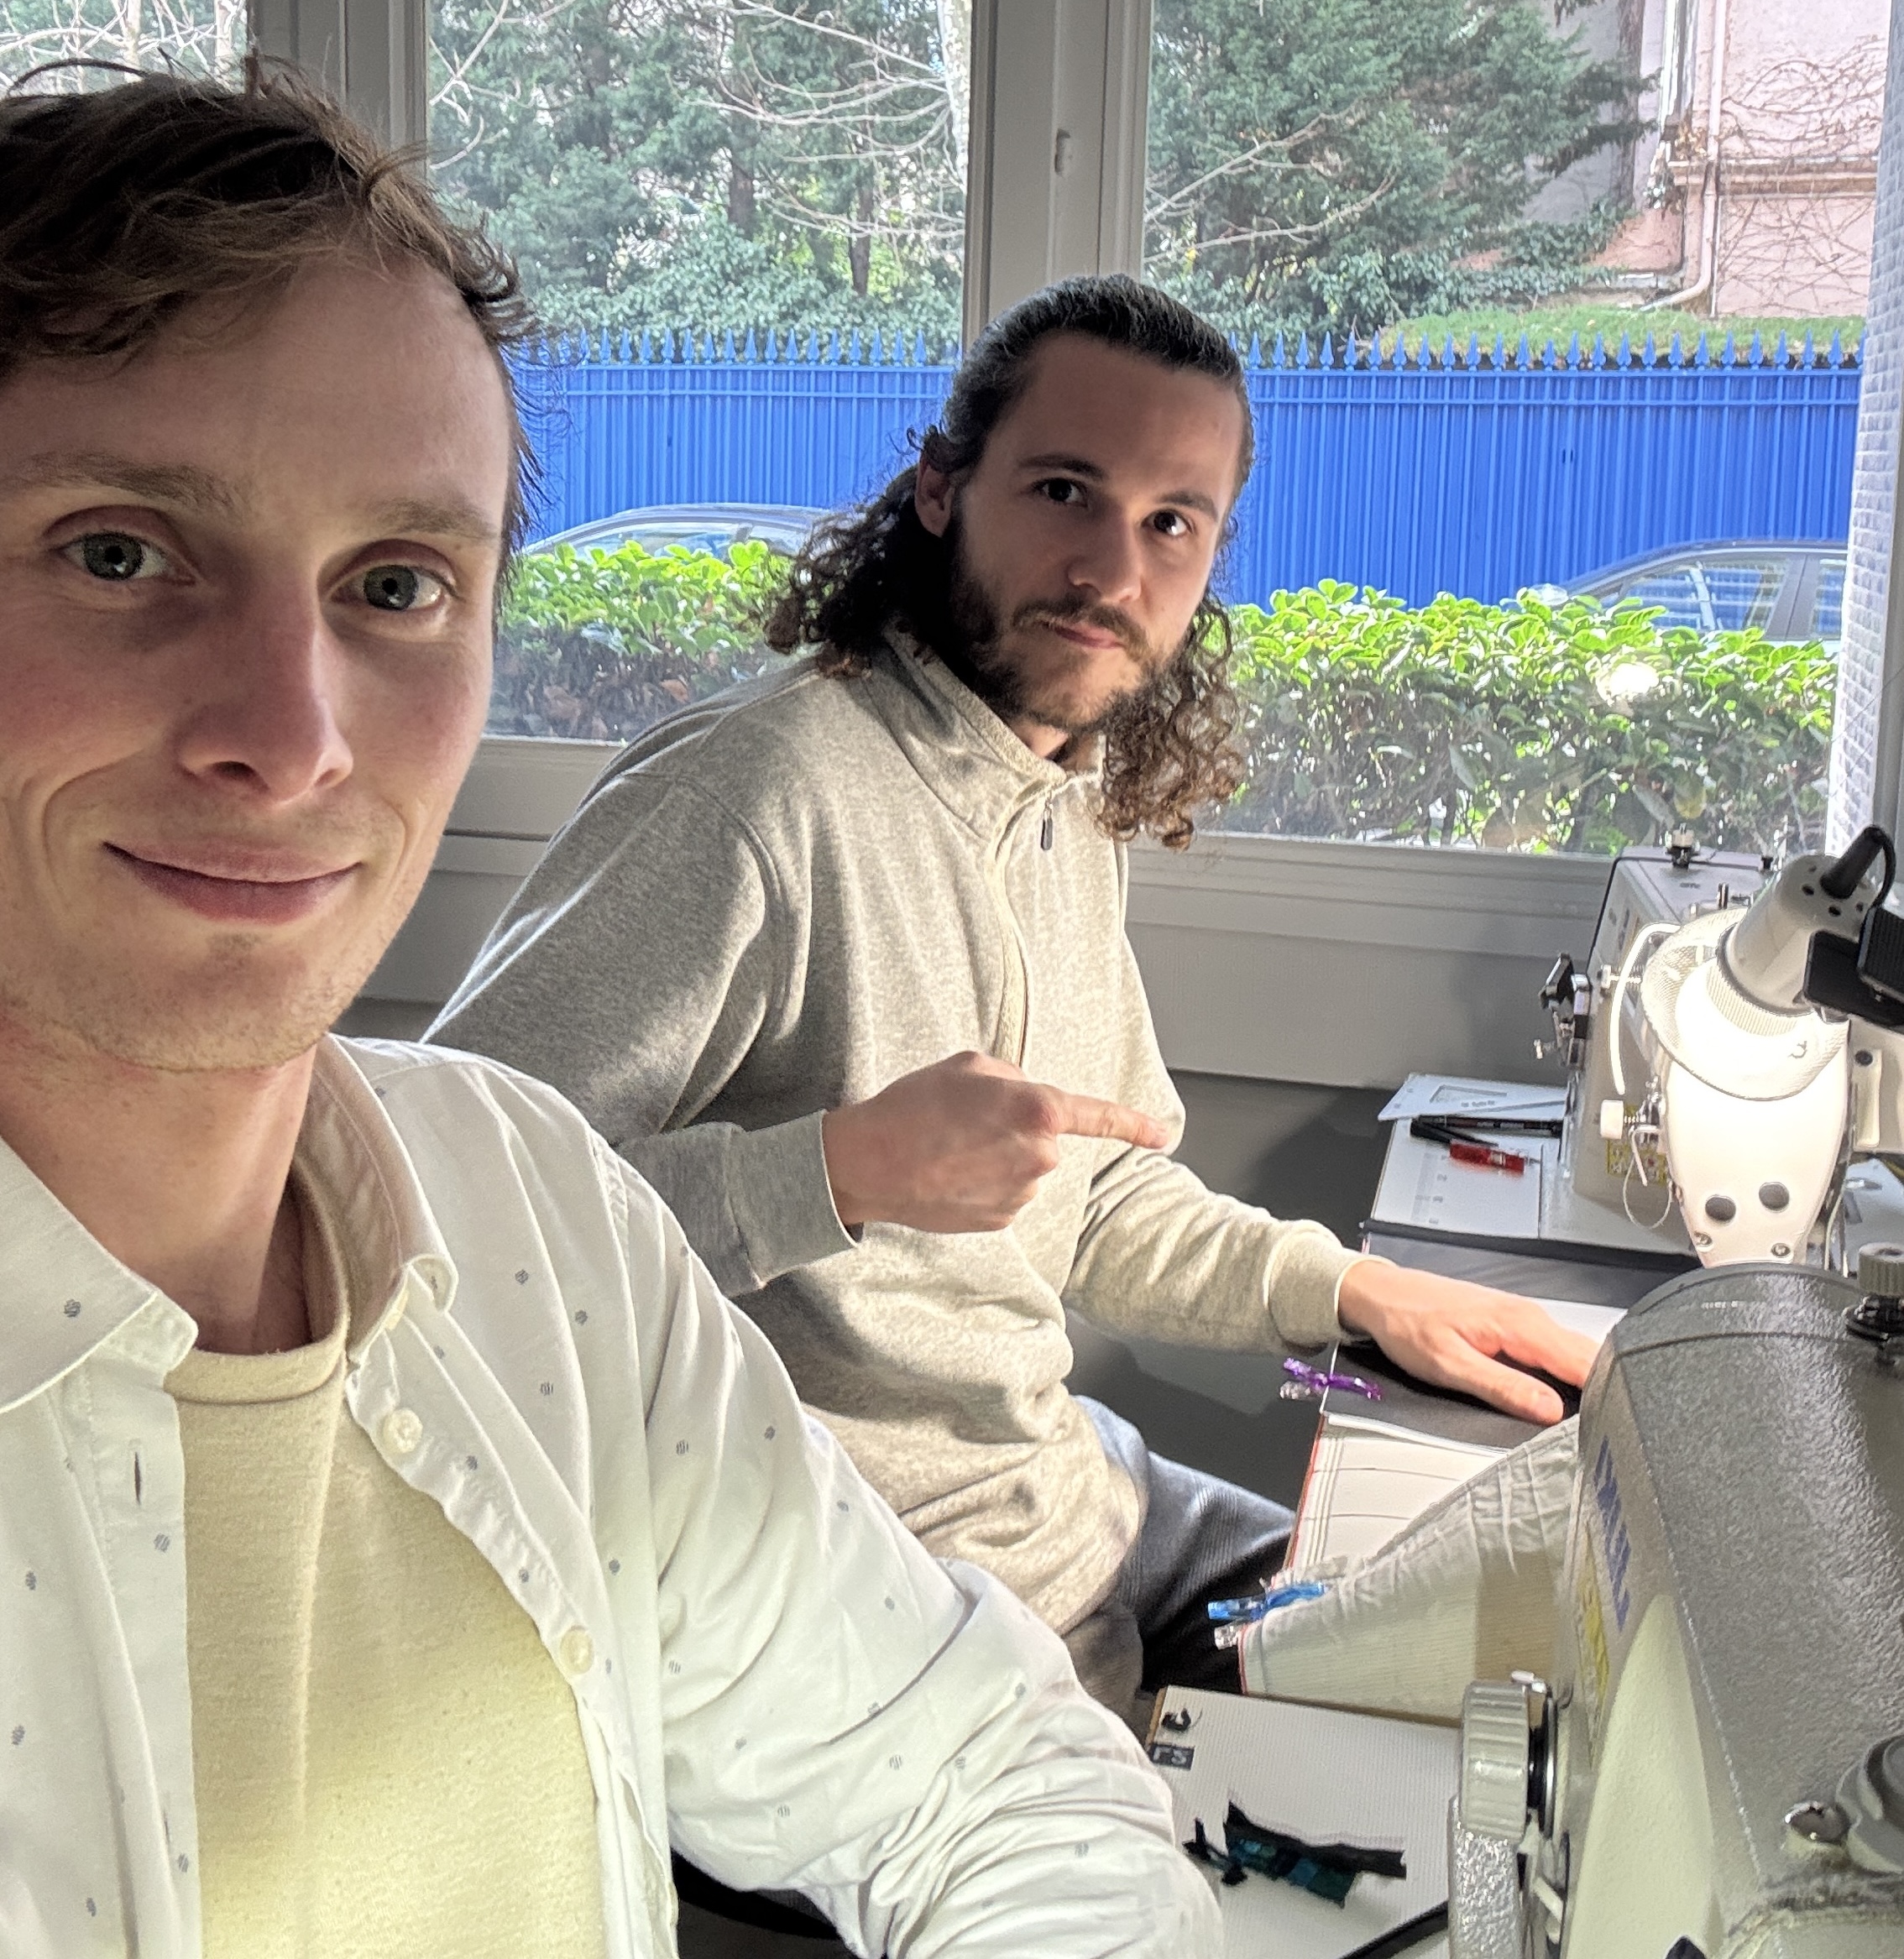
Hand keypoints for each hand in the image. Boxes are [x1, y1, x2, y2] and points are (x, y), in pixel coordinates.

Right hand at [821, 1050, 1168, 1232]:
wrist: (870, 1164)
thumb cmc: (914, 1106)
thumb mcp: (967, 1066)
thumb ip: (1013, 1079)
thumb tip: (1026, 1095)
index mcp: (1037, 1111)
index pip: (1100, 1117)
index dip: (1136, 1124)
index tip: (1163, 1134)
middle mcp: (1039, 1157)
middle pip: (1046, 1137)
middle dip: (1018, 1127)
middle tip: (966, 1120)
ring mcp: (1022, 1194)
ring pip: (1026, 1166)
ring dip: (999, 1156)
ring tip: (951, 1147)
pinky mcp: (1002, 1220)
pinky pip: (1007, 1193)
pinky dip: (985, 1182)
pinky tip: (951, 1173)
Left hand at [1335, 1261, 1598, 1424]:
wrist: (1383, 1294)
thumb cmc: (1407, 1324)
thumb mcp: (1450, 1365)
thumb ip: (1503, 1387)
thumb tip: (1549, 1410)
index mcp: (1521, 1325)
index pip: (1585, 1363)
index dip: (1606, 1396)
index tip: (1610, 1427)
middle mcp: (1530, 1318)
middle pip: (1588, 1359)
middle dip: (1604, 1393)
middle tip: (1605, 1433)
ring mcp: (1525, 1320)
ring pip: (1573, 1355)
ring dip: (1586, 1384)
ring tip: (1590, 1420)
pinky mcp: (1515, 1326)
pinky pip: (1554, 1351)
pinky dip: (1566, 1375)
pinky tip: (1561, 1397)